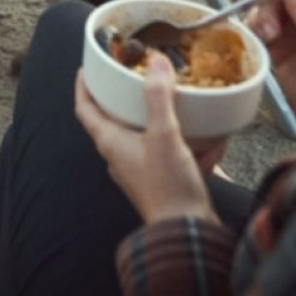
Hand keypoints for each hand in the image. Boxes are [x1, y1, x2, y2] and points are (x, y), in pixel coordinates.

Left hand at [75, 59, 217, 224]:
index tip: (87, 68)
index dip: (83, 86)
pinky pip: (170, 153)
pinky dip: (187, 145)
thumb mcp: (164, 135)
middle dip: (129, 98)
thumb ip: (159, 98)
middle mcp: (119, 155)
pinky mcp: (160, 179)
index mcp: (110, 142)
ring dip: (166, 121)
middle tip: (141, 77)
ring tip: (186, 105)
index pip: (85, 109)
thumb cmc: (168, 187)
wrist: (187, 233)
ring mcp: (138, 169)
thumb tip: (156, 63)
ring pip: (147, 135)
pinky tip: (212, 142)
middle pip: (115, 119)